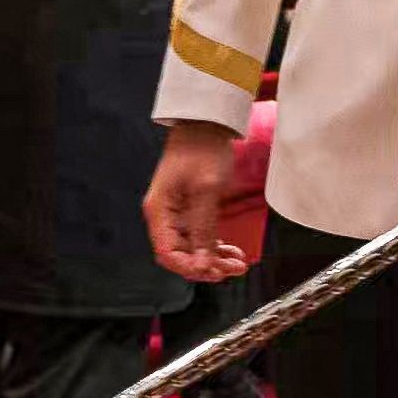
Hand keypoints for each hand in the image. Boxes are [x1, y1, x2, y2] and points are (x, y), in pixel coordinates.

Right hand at [143, 120, 246, 282]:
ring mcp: (175, 214)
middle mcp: (163, 216)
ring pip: (192, 249)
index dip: (191, 268)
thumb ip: (203, 228)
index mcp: (159, 211)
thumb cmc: (202, 149)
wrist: (207, 125)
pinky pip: (199, 237)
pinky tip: (231, 251)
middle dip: (207, 266)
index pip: (168, 254)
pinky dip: (215, 247)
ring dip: (214, 259)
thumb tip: (203, 262)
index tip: (215, 272)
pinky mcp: (188, 211)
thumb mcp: (206, 190)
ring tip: (238, 263)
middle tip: (234, 269)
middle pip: (180, 255)